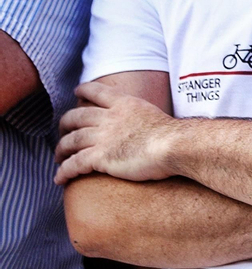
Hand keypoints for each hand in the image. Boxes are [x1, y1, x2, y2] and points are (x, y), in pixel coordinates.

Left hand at [54, 81, 179, 184]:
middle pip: (76, 116)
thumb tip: (142, 125)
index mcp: (124, 104)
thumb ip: (139, 116)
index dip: (84, 90)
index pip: (97, 91)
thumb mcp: (153, 114)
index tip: (76, 91)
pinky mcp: (101, 157)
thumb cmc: (172, 134)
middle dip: (65, 124)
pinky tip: (59, 178)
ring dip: (61, 149)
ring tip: (58, 156)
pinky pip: (74, 164)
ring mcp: (104, 137)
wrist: (175, 145)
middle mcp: (110, 117)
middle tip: (62, 130)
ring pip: (71, 140)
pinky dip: (63, 171)